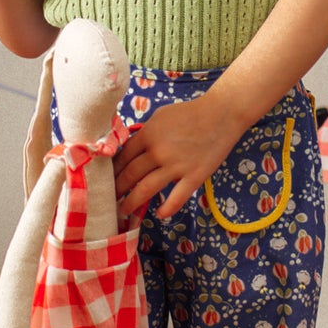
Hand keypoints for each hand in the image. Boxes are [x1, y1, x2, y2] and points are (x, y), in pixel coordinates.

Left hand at [115, 95, 243, 219]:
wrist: (221, 114)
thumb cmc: (190, 113)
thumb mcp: (160, 116)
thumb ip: (145, 132)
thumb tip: (130, 147)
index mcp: (148, 134)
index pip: (122, 156)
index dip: (112, 170)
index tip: (106, 179)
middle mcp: (158, 151)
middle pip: (130, 174)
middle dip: (117, 189)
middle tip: (109, 199)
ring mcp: (176, 166)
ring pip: (146, 189)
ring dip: (132, 202)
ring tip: (124, 210)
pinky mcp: (194, 176)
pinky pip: (177, 197)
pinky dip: (167, 209)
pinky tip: (160, 215)